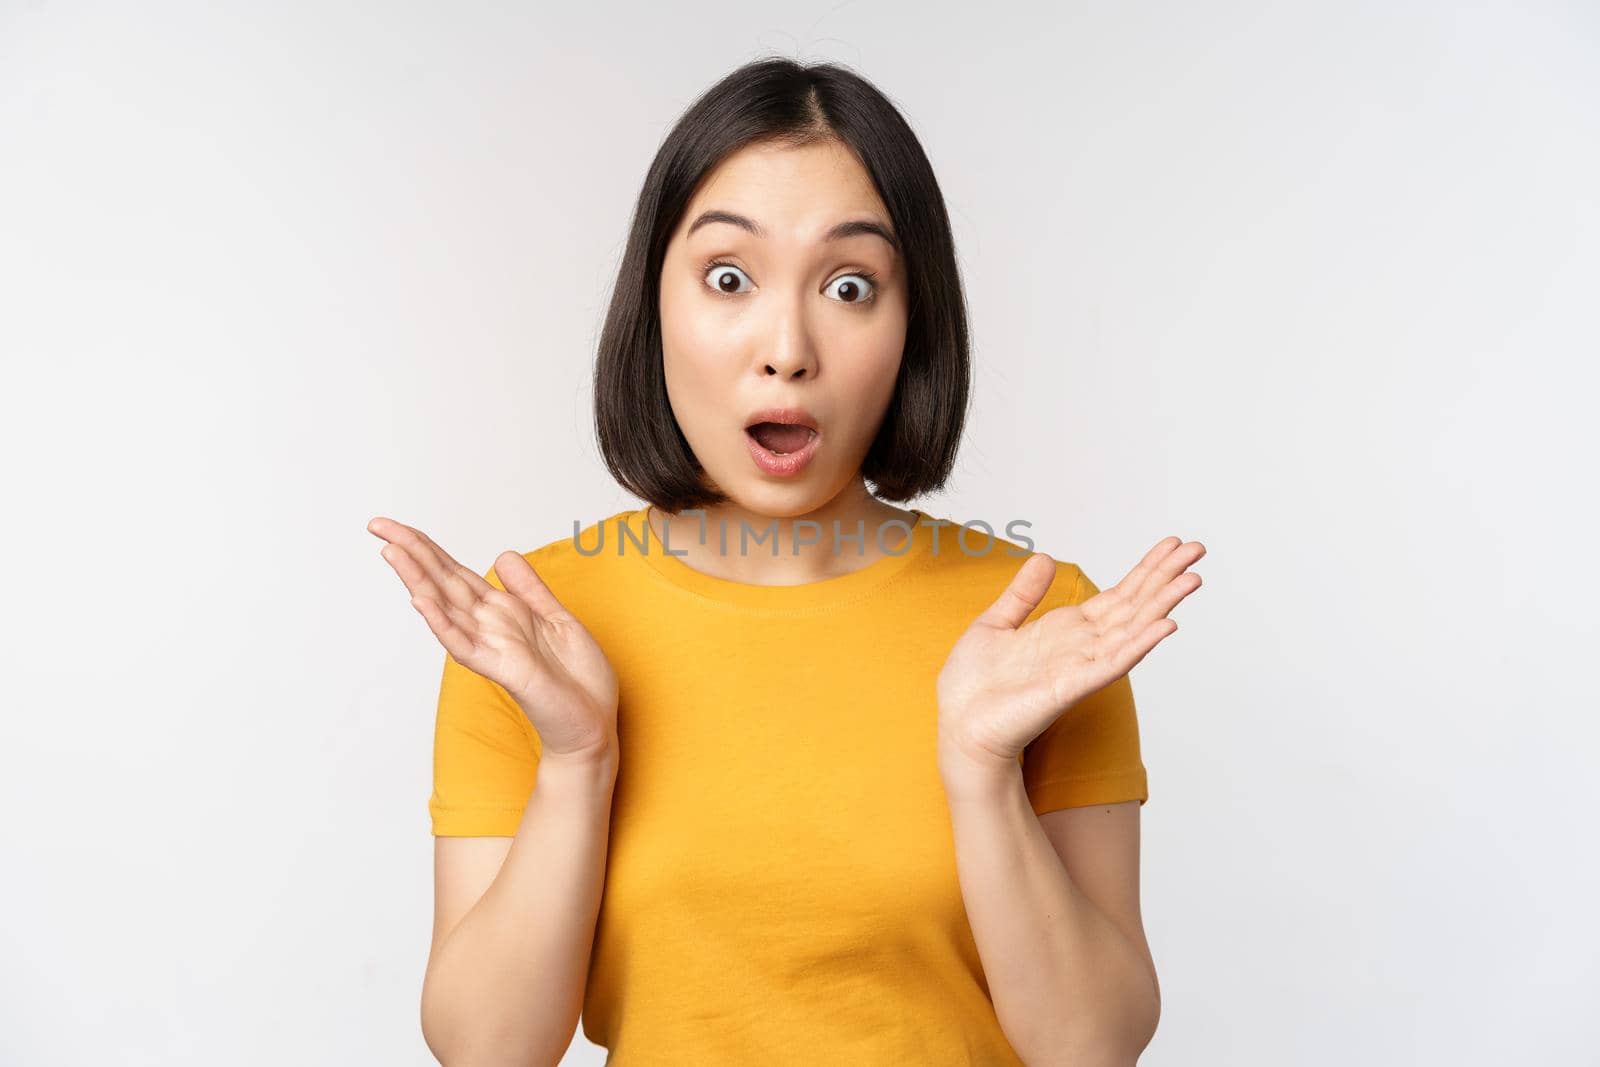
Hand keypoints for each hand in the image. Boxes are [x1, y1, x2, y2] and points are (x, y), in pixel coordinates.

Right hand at [368, 516, 618, 760]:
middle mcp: (491, 626)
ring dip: (418, 580)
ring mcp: (493, 647)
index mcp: (503, 611)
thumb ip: (528, 589)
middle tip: (377, 526)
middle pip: (443, 582)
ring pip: (447, 608)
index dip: (428, 548)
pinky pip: (466, 645)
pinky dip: (443, 624)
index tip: (396, 527)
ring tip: (392, 552)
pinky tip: (422, 602)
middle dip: (412, 553)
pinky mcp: (505, 670)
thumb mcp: (557, 619)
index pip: (456, 573)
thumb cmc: (576, 680)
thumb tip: (503, 555)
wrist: (592, 724)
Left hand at [936, 536, 1204, 769]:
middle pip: (1134, 606)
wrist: (958, 726)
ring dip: (1163, 605)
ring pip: (1132, 630)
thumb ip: (1023, 594)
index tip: (1173, 544)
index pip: (1117, 595)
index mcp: (1065, 629)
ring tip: (1192, 580)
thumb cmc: (973, 686)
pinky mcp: (1070, 688)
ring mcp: (1080, 667)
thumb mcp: (994, 624)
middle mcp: (1081, 646)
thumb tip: (1045, 558)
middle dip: (1165, 577)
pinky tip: (1165, 626)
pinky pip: (1112, 663)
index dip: (1145, 569)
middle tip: (1197, 549)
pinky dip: (1139, 644)